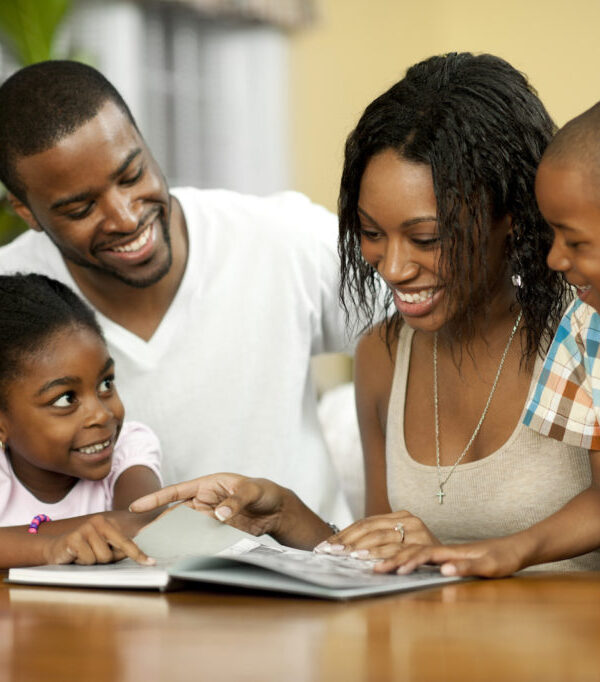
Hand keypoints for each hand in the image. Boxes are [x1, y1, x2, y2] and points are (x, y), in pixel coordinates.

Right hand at [43, 515, 154, 565]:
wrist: (54, 548)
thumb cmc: (83, 550)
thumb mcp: (102, 548)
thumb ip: (117, 549)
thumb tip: (138, 554)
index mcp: (108, 523)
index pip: (126, 542)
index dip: (138, 554)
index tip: (151, 563)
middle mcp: (98, 522)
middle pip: (112, 554)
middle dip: (104, 560)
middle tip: (91, 555)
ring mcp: (85, 528)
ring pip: (100, 558)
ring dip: (91, 562)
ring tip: (82, 555)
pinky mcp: (73, 538)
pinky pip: (87, 559)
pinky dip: (81, 562)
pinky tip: (74, 556)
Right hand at [130, 473, 288, 537]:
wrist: (278, 510)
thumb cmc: (264, 492)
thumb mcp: (251, 491)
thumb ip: (235, 501)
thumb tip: (219, 514)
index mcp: (207, 485)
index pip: (176, 491)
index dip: (155, 499)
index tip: (136, 506)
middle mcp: (204, 502)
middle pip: (176, 514)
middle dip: (159, 525)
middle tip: (141, 539)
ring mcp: (209, 519)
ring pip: (186, 529)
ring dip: (173, 539)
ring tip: (155, 551)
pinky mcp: (217, 533)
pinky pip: (201, 540)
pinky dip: (191, 548)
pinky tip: (181, 557)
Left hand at [315, 511, 439, 558]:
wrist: (454, 558)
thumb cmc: (420, 552)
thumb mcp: (400, 540)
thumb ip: (378, 539)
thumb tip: (343, 548)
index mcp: (399, 516)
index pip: (365, 522)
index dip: (344, 534)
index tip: (326, 545)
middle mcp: (409, 520)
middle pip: (371, 529)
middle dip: (348, 542)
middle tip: (331, 553)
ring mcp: (418, 533)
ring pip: (385, 540)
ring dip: (365, 550)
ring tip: (350, 557)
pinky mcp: (427, 547)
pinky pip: (403, 554)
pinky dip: (389, 560)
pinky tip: (377, 567)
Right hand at [372, 537, 522, 577]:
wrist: (515, 548)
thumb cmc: (504, 558)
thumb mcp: (490, 567)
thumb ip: (467, 568)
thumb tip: (444, 570)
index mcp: (452, 551)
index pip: (424, 555)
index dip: (408, 562)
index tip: (393, 571)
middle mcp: (444, 550)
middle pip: (412, 551)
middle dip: (392, 559)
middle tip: (373, 569)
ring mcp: (445, 552)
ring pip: (413, 552)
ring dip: (394, 557)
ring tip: (375, 563)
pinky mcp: (447, 557)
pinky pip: (420, 556)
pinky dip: (404, 558)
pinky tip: (396, 562)